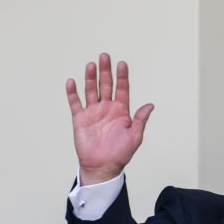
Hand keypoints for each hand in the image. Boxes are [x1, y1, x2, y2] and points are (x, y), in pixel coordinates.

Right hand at [66, 53, 154, 184]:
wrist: (102, 167)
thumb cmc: (120, 154)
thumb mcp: (135, 136)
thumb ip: (140, 119)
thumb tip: (150, 105)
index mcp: (121, 111)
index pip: (122, 89)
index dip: (122, 77)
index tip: (122, 64)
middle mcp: (107, 108)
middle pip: (106, 85)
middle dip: (105, 71)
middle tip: (104, 56)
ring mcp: (93, 112)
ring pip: (91, 90)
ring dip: (90, 77)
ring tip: (91, 65)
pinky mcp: (80, 119)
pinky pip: (75, 103)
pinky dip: (73, 93)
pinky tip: (72, 81)